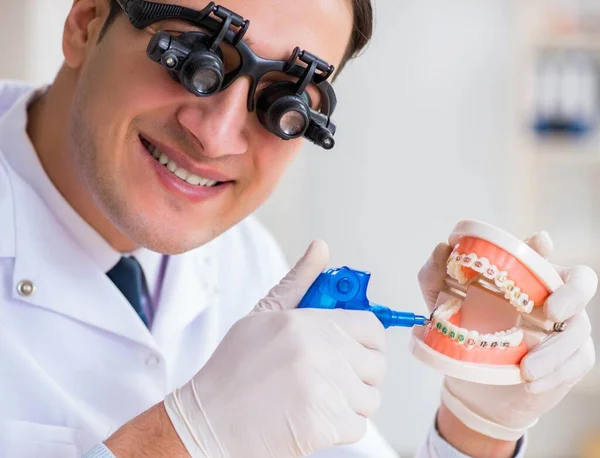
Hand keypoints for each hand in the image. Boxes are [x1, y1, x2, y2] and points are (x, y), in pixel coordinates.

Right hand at [164, 240, 386, 457]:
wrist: (208, 421)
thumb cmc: (234, 368)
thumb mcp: (263, 314)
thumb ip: (299, 282)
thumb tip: (321, 248)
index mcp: (308, 322)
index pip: (371, 326)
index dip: (367, 337)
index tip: (357, 345)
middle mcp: (320, 353)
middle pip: (376, 364)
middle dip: (359, 372)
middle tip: (331, 375)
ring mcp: (324, 390)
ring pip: (369, 397)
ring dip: (350, 401)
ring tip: (316, 397)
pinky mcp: (324, 426)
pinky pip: (358, 426)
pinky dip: (341, 427)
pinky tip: (312, 417)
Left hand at [418, 232, 596, 446]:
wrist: (474, 384)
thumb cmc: (463, 332)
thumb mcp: (441, 303)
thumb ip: (435, 274)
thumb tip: (442, 248)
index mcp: (522, 275)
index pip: (540, 251)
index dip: (542, 246)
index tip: (541, 244)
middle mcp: (551, 294)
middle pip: (582, 281)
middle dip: (573, 294)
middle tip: (551, 311)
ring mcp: (566, 324)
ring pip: (578, 328)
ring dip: (554, 351)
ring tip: (526, 369)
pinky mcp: (573, 356)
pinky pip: (577, 361)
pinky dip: (555, 373)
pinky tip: (532, 382)